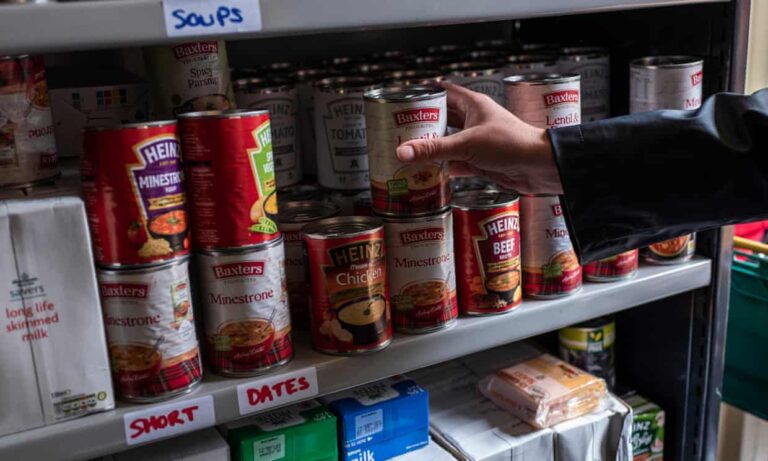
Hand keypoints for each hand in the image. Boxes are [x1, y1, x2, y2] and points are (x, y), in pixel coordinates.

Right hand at [395, 82, 562, 194]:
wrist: (538, 167)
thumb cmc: (511, 143)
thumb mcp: (466, 143)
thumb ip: (434, 149)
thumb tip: (404, 151)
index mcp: (473, 105)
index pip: (444, 93)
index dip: (426, 95)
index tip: (406, 100)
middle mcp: (474, 121)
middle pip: (443, 120)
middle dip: (424, 126)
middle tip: (401, 130)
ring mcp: (478, 142)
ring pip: (449, 144)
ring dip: (433, 150)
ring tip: (409, 153)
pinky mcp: (481, 162)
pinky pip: (457, 164)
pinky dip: (445, 169)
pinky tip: (430, 173)